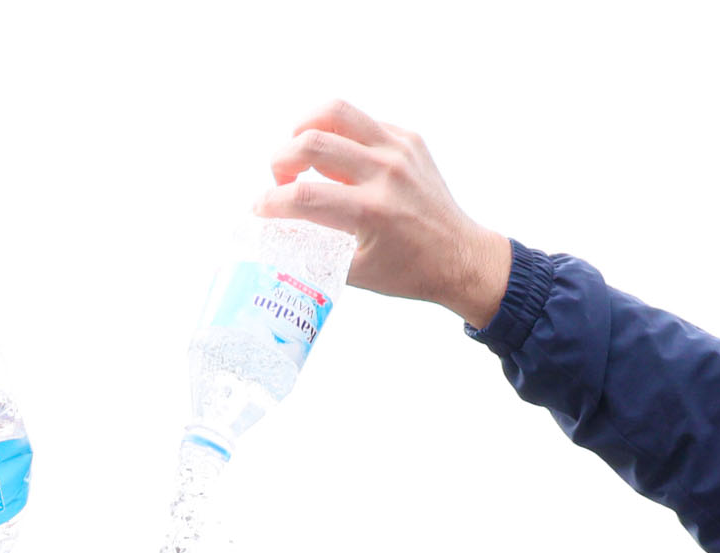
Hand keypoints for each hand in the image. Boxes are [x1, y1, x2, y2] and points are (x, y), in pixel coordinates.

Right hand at [254, 102, 512, 327]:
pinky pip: (361, 122)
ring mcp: (400, 149)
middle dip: (281, 159)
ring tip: (300, 152)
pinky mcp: (408, 138)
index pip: (304, 195)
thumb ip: (311, 251)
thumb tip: (272, 234)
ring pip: (336, 112)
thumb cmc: (407, 271)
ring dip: (305, 128)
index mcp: (373, 212)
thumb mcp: (354, 272)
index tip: (259, 211)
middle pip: (313, 141)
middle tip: (281, 180)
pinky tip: (338, 159)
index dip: (270, 203)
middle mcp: (387, 173)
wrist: (460, 257)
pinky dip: (339, 135)